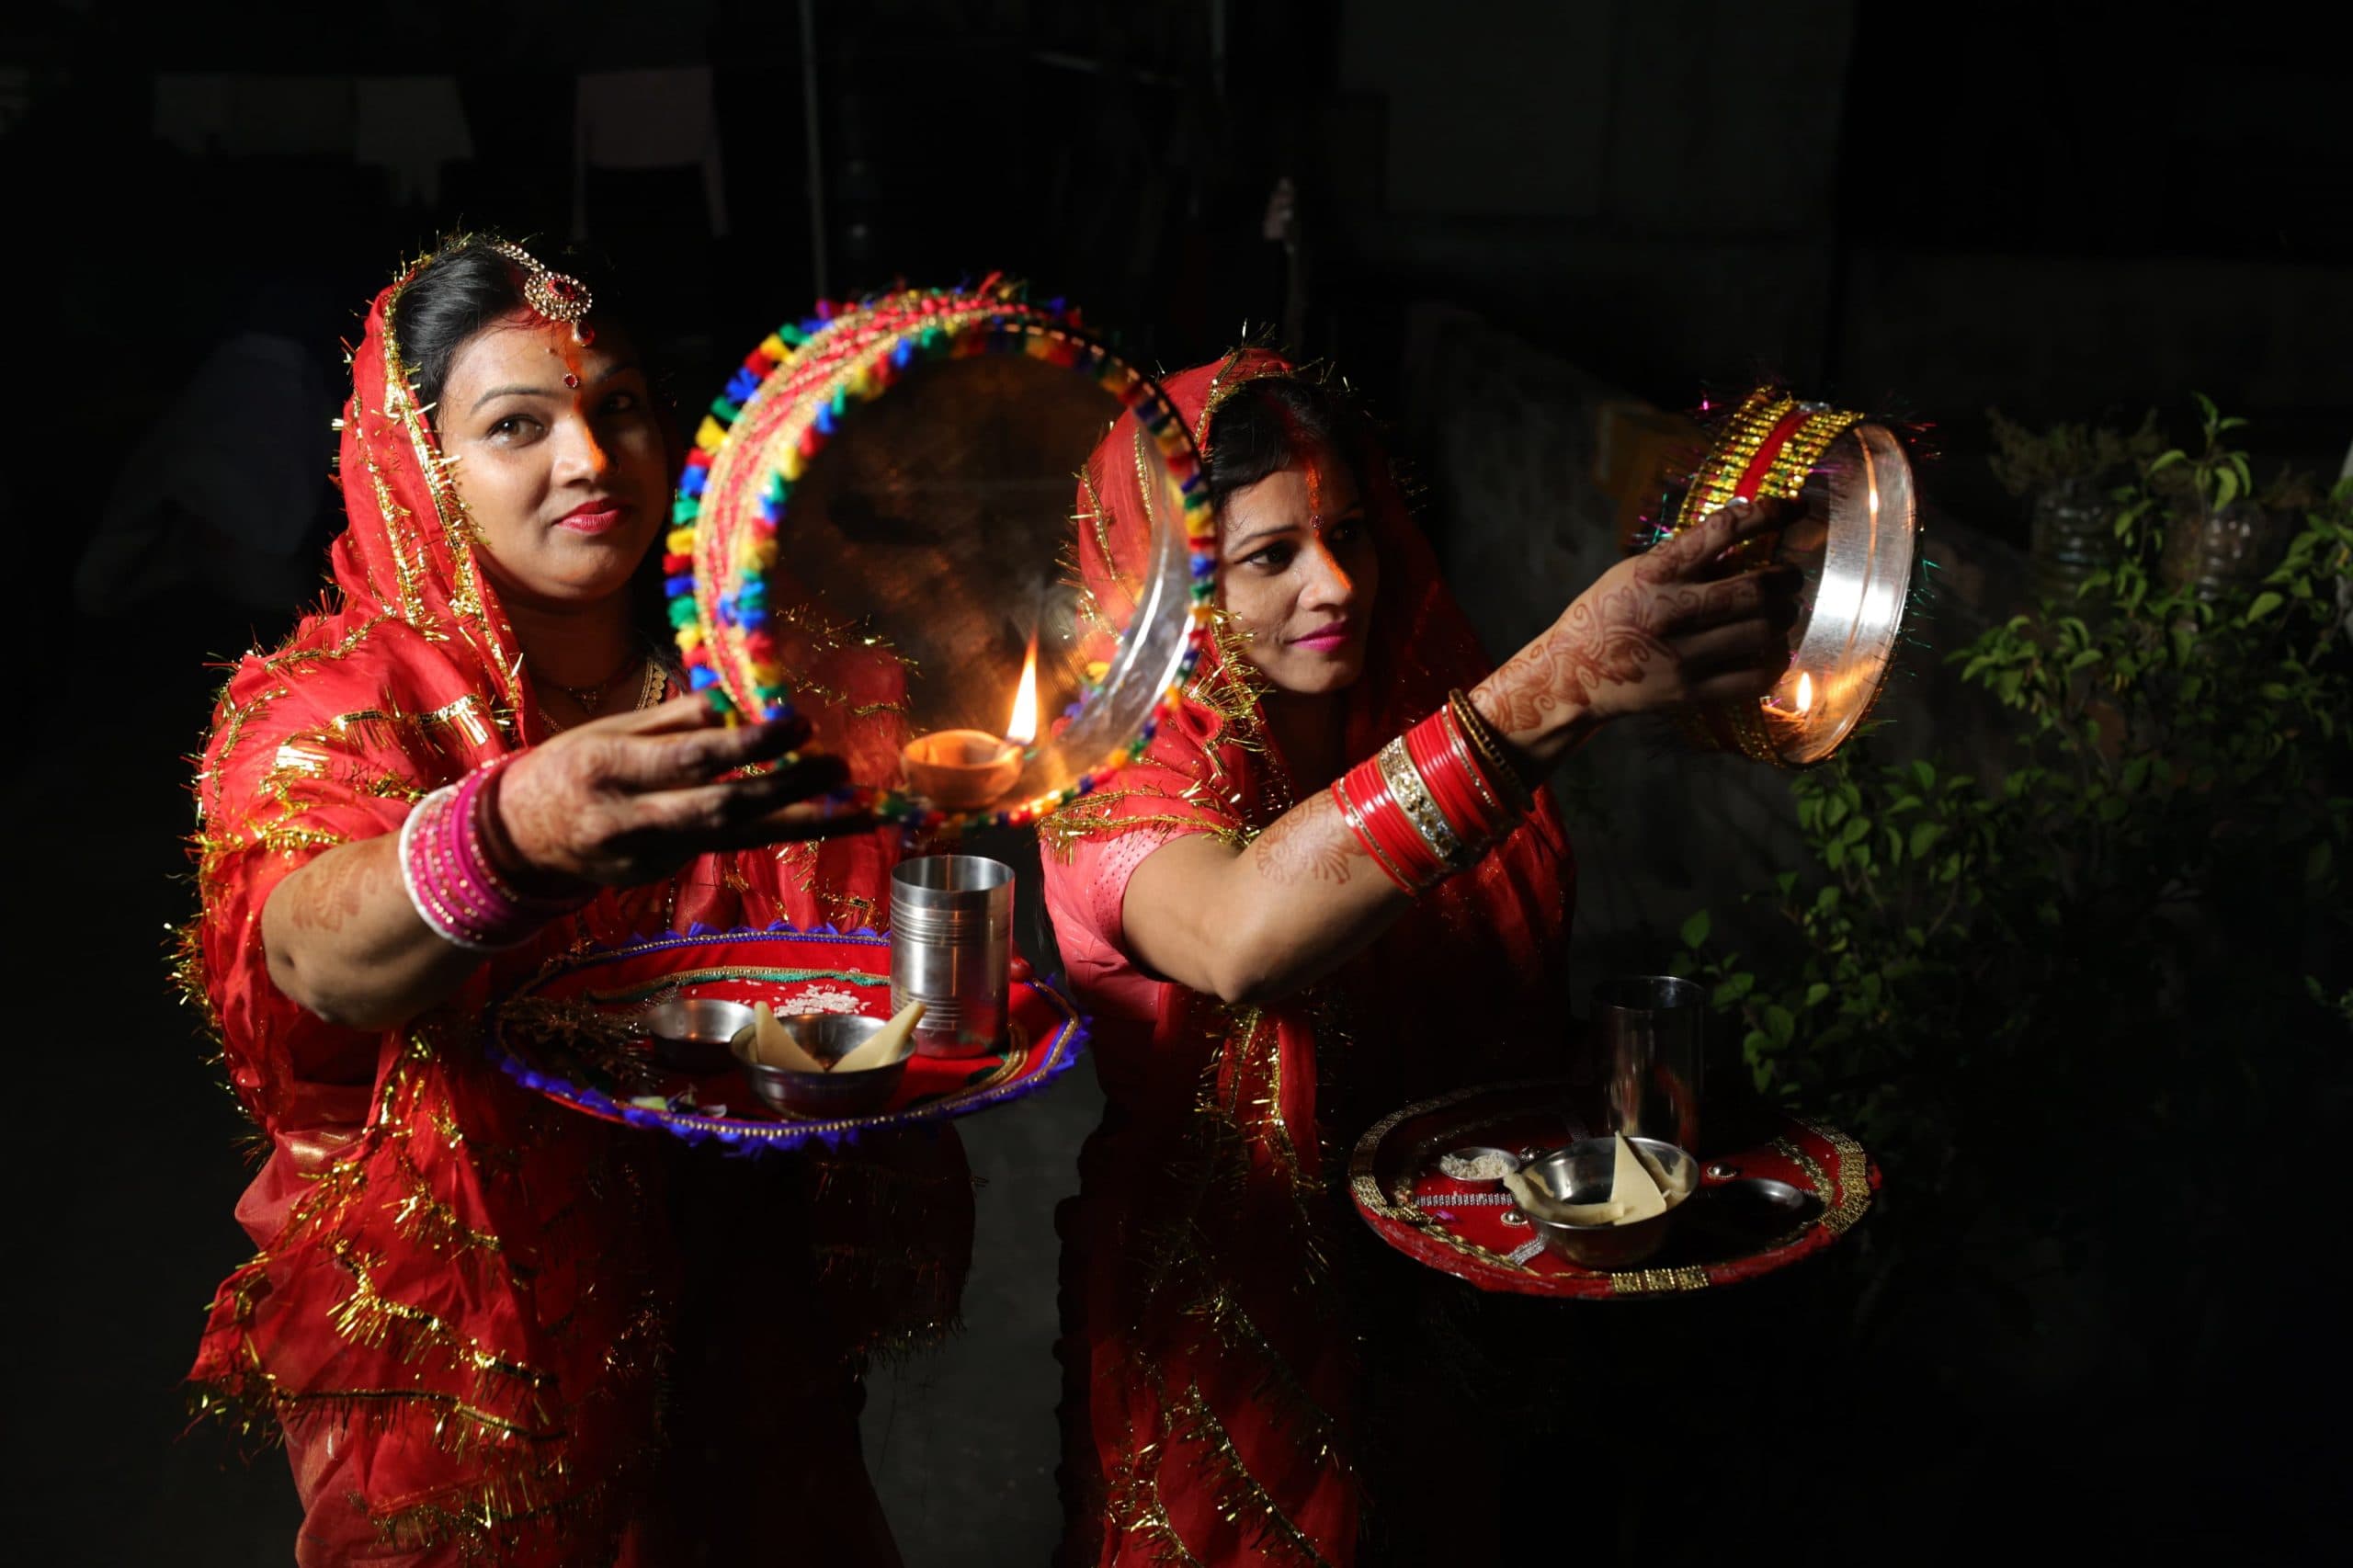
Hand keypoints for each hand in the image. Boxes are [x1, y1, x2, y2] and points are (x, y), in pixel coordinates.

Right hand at [491, 696, 866, 886]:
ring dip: (803, 822)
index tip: (799, 723)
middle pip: (723, 807)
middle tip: (840, 766)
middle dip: (789, 789)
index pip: (692, 758)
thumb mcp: (609, 730)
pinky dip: (771, 830)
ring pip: (737, 838)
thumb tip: (736, 701)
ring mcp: (648, 856)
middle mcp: (630, 819)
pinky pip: (722, 847)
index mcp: (608, 768)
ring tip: (859, 805)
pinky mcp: (661, 875)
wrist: (519, 840)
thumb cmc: (569, 768)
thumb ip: (674, 720)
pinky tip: (816, 817)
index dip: (750, 744)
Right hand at [1483, 498, 1801, 733]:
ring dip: (1785, 617)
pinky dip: (1775, 660)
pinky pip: (1753, 677)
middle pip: (1757, 588)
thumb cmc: (1610, 612)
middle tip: (1791, 577)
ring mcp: (1679, 656)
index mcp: (1655, 571)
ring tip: (1783, 612)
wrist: (1571, 674)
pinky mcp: (1687, 693)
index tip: (1796, 508)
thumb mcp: (1636, 570)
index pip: (1725, 530)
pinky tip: (1772, 650)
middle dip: (1788, 578)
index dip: (1770, 512)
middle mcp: (1668, 611)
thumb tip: (1750, 528)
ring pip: (1762, 631)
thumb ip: (1686, 555)